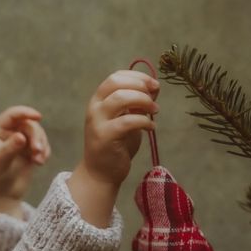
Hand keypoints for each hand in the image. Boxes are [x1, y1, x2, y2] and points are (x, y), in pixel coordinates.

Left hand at [0, 105, 50, 215]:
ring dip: (42, 145)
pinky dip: (45, 152)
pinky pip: (42, 146)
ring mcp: (21, 143)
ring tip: (39, 161)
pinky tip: (41, 163)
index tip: (38, 117)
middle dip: (36, 136)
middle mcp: (10, 134)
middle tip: (38, 150)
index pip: (12, 115)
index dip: (25, 112)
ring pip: (38, 135)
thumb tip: (21, 136)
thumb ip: (10, 148)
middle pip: (29, 125)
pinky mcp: (30, 153)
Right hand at [80, 70, 159, 188]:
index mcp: (99, 100)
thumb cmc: (115, 146)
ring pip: (121, 98)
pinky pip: (128, 121)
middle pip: (116, 82)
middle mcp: (95, 107)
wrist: (101, 174)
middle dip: (140, 85)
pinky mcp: (105, 136)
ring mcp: (98, 121)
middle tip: (155, 96)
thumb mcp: (127, 119)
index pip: (116, 77)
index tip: (154, 84)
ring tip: (155, 110)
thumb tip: (154, 87)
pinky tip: (151, 127)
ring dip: (143, 100)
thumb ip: (137, 104)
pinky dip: (144, 121)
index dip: (137, 76)